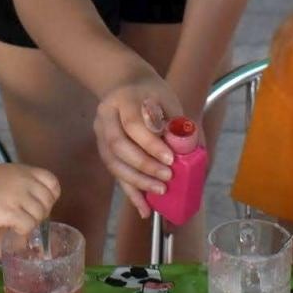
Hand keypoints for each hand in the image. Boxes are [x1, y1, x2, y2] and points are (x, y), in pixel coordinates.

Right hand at [0, 163, 60, 235]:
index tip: (42, 204)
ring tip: (18, 225)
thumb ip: (19, 181)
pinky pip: (29, 226)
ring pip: (40, 216)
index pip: (52, 182)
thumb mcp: (3, 174)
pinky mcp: (11, 212)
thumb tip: (31, 196)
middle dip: (42, 213)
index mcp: (24, 170)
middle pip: (48, 201)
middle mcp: (24, 181)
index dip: (51, 195)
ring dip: (31, 224)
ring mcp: (19, 196)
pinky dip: (23, 231)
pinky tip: (13, 230)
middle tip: (28, 218)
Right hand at [93, 71, 181, 218]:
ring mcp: (100, 134)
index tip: (171, 158)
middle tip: (168, 177)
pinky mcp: (103, 150)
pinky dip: (130, 192)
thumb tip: (192, 152)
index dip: (150, 144)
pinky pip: (115, 173)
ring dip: (137, 181)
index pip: (134, 124)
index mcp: (123, 99)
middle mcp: (105, 116)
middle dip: (144, 165)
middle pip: (118, 145)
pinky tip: (143, 208)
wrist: (124, 83)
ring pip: (113, 162)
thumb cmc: (151, 93)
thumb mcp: (167, 99)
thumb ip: (177, 124)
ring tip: (160, 191)